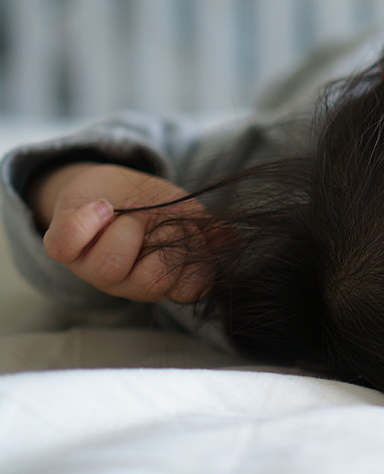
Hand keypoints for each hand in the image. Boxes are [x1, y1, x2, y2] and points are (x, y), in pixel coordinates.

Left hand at [28, 162, 213, 302]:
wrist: (111, 184)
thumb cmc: (153, 205)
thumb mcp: (188, 214)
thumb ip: (209, 230)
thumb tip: (231, 239)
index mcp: (165, 279)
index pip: (190, 289)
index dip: (195, 259)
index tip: (191, 232)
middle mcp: (128, 283)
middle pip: (152, 282)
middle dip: (165, 238)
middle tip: (159, 220)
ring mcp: (93, 269)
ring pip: (111, 267)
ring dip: (128, 227)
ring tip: (131, 213)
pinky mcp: (62, 248)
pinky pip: (65, 245)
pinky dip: (85, 222)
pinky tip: (101, 208)